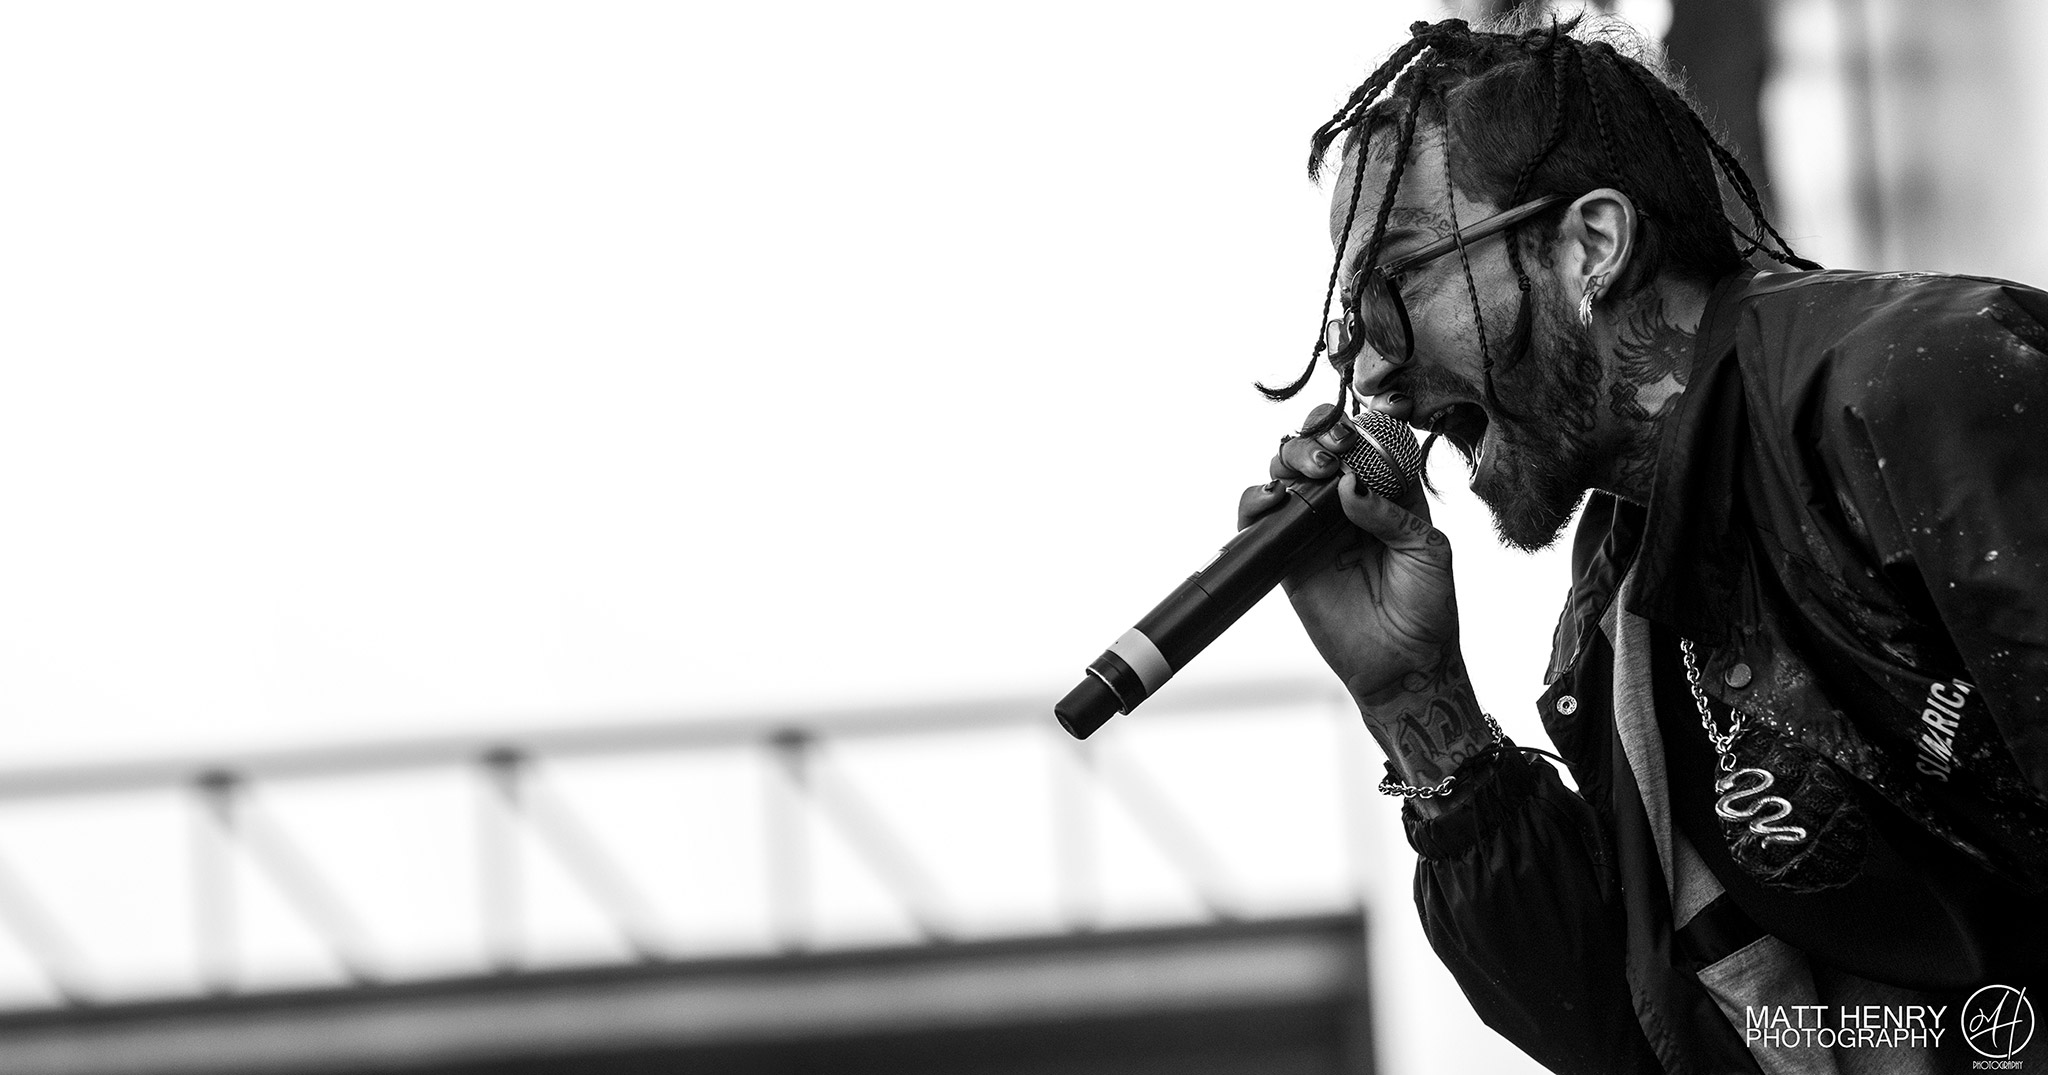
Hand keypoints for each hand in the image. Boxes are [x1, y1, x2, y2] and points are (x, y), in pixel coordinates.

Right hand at [1238, 403, 1491, 801]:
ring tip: (1308, 472)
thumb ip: (1391, 513)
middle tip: (1331, 452)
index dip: (1358, 425)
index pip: (1365, 440)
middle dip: (1318, 436)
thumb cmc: (1426, 607)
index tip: (1358, 427)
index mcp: (1387, 491)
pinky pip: (1259, 518)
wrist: (1402, 665)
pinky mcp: (1286, 555)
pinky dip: (1256, 500)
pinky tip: (1272, 497)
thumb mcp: (1427, 550)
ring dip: (1289, 457)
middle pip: (1319, 447)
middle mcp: (1347, 501)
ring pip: (1285, 470)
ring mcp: (1313, 526)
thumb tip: (1351, 485)